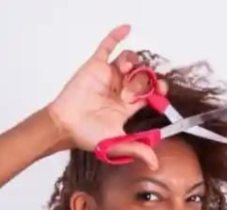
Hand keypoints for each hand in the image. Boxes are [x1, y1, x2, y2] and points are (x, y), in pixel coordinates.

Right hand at [47, 24, 165, 169]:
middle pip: (142, 74)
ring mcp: (109, 76)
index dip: (158, 88)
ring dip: (133, 63)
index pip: (150, 92)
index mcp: (128, 106)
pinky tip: (126, 28)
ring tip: (126, 72)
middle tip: (133, 91)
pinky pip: (108, 47)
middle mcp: (120, 88)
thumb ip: (136, 149)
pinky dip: (117, 36)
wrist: (65, 125)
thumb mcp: (116, 144)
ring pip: (130, 60)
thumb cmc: (87, 135)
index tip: (161, 90)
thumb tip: (155, 164)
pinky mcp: (96, 66)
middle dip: (143, 79)